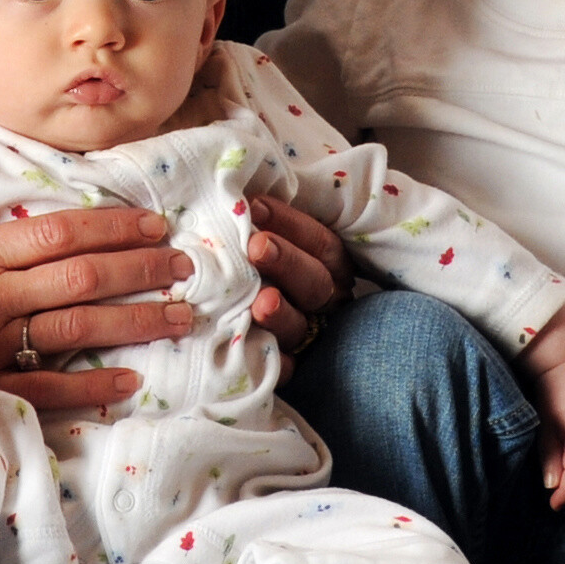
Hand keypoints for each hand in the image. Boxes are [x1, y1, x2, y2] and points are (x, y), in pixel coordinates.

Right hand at [0, 206, 196, 413]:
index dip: (113, 227)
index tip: (156, 225)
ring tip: (177, 316)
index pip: (59, 232)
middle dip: (139, 269)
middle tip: (183, 266)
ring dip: (133, 321)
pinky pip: (44, 387)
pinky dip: (89, 385)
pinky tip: (129, 380)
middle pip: (78, 276)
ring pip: (73, 326)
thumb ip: (1, 240)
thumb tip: (70, 227)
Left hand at [240, 194, 353, 379]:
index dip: (291, 224)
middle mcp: (324, 301)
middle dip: (287, 261)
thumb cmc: (255, 268)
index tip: (254, 206)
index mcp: (328, 266)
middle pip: (315, 282)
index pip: (320, 242)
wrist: (245, 328)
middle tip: (257, 246)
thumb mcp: (272, 240)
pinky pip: (284, 371)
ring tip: (260, 303)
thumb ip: (264, 222)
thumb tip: (236, 191)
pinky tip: (254, 351)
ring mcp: (306, 337)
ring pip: (300, 327)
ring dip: (281, 313)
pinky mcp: (288, 369)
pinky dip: (273, 364)